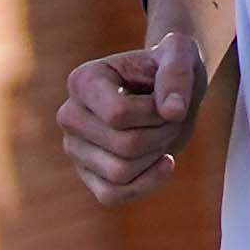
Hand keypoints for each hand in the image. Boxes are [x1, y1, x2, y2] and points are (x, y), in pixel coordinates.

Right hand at [57, 23, 204, 198]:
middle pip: (124, 146)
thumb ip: (178, 73)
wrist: (164, 91)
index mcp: (82, 81)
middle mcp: (69, 116)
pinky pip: (112, 195)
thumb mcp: (181, 53)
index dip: (156, 113)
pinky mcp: (87, 175)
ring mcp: (74, 148)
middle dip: (161, 134)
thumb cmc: (168, 67)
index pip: (118, 115)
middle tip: (170, 119)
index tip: (169, 99)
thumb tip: (173, 112)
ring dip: (156, 155)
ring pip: (120, 173)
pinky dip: (146, 184)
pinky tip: (164, 163)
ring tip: (163, 134)